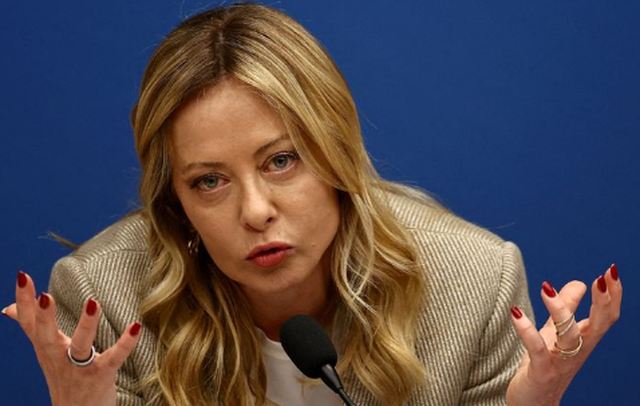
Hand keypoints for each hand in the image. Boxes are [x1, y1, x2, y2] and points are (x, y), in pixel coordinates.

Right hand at [2, 271, 141, 405]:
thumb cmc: (64, 378)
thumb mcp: (45, 352)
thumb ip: (31, 328)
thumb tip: (8, 308)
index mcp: (46, 347)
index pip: (30, 322)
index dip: (24, 301)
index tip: (22, 276)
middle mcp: (58, 357)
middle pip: (47, 335)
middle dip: (44, 316)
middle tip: (44, 294)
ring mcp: (79, 367)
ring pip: (80, 346)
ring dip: (86, 325)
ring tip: (93, 302)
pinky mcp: (101, 376)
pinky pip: (114, 358)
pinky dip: (126, 343)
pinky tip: (136, 326)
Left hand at [506, 264, 621, 405]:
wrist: (534, 402)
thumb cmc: (546, 365)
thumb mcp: (556, 332)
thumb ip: (567, 308)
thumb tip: (579, 282)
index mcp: (584, 339)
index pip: (606, 316)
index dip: (613, 296)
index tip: (611, 271)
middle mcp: (577, 350)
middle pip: (599, 326)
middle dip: (604, 302)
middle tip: (601, 278)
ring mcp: (560, 361)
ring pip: (568, 335)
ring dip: (560, 310)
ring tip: (546, 288)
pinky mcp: (541, 371)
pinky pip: (537, 350)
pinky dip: (526, 330)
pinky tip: (515, 312)